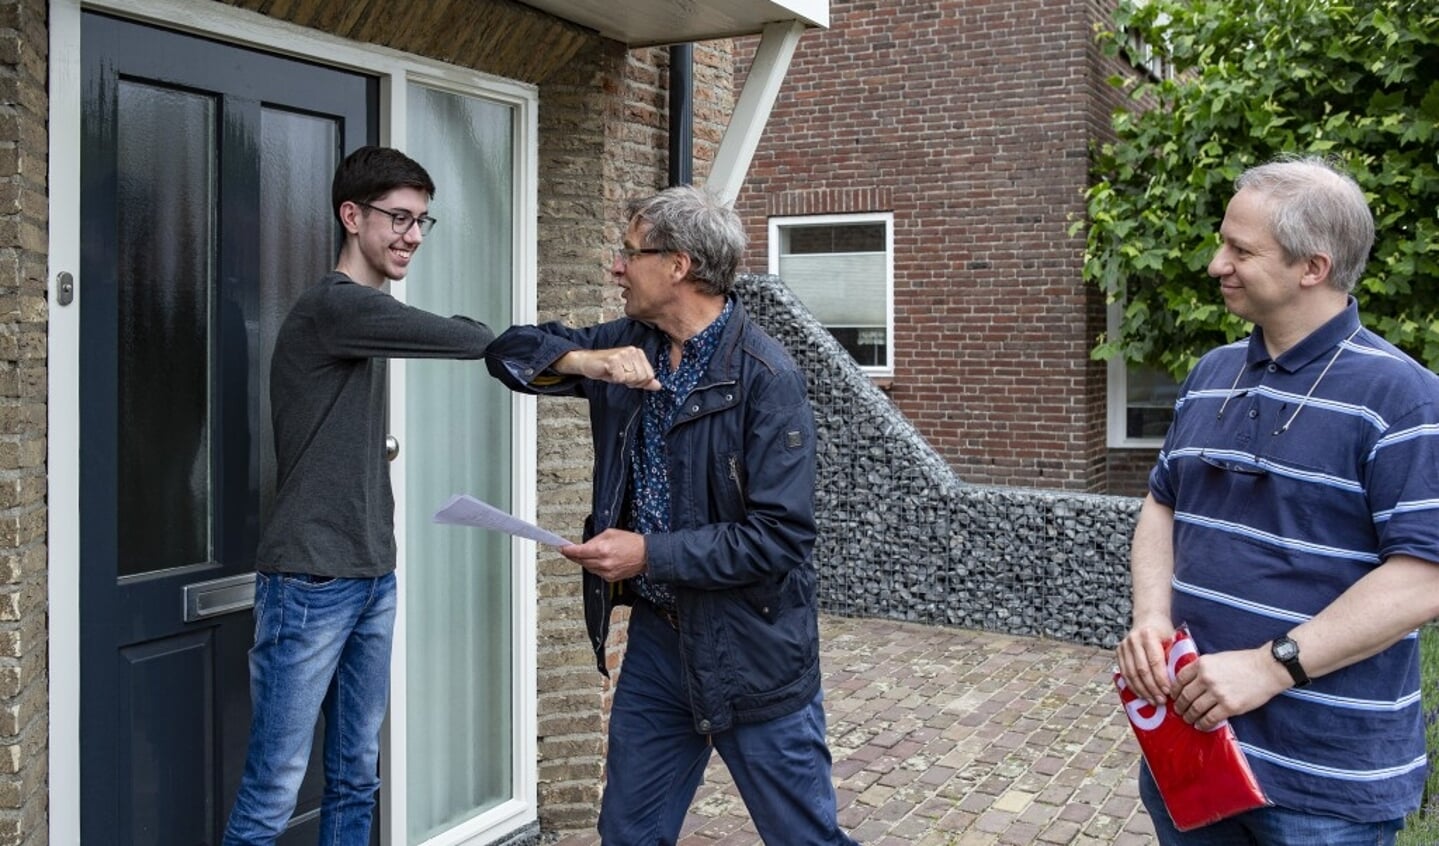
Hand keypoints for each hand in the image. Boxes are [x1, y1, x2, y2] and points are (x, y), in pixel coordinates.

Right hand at [557, 348, 659, 390]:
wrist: (588, 362)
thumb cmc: (607, 367)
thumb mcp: (628, 375)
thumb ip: (643, 380)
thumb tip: (658, 386)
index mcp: (638, 353)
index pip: (649, 375)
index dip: (639, 382)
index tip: (628, 378)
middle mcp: (632, 351)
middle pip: (642, 377)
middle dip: (630, 382)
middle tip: (619, 375)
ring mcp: (623, 354)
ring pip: (632, 378)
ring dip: (621, 380)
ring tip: (614, 373)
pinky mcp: (613, 359)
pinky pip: (620, 378)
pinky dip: (613, 379)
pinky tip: (609, 372)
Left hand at [559, 529, 647, 581]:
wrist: (645, 555)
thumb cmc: (631, 542)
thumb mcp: (610, 533)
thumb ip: (595, 539)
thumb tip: (585, 545)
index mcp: (602, 549)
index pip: (578, 552)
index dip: (568, 550)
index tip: (562, 548)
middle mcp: (603, 562)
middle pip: (580, 561)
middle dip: (573, 556)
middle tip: (568, 551)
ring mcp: (606, 572)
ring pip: (587, 567)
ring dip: (583, 561)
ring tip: (583, 554)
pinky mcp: (610, 578)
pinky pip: (596, 572)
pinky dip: (593, 566)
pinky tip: (596, 561)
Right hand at [1116, 621, 1175, 706]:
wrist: (1148, 619)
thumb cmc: (1164, 632)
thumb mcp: (1173, 639)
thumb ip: (1175, 656)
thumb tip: (1182, 681)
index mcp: (1148, 635)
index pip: (1154, 661)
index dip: (1161, 678)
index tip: (1168, 692)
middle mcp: (1133, 639)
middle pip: (1142, 670)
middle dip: (1152, 688)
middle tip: (1161, 701)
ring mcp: (1123, 646)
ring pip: (1131, 674)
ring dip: (1142, 690)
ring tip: (1153, 701)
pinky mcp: (1118, 652)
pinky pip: (1125, 673)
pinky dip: (1133, 686)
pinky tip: (1142, 695)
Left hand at [1171, 647, 1287, 730]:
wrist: (1267, 668)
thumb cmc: (1243, 662)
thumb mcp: (1218, 658)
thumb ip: (1203, 668)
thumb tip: (1189, 682)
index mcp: (1202, 664)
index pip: (1180, 679)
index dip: (1174, 690)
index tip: (1174, 696)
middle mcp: (1207, 678)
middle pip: (1185, 696)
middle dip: (1180, 706)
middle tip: (1178, 711)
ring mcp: (1218, 693)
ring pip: (1195, 709)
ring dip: (1189, 717)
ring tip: (1188, 720)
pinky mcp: (1229, 706)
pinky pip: (1210, 719)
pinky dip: (1202, 724)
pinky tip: (1200, 725)